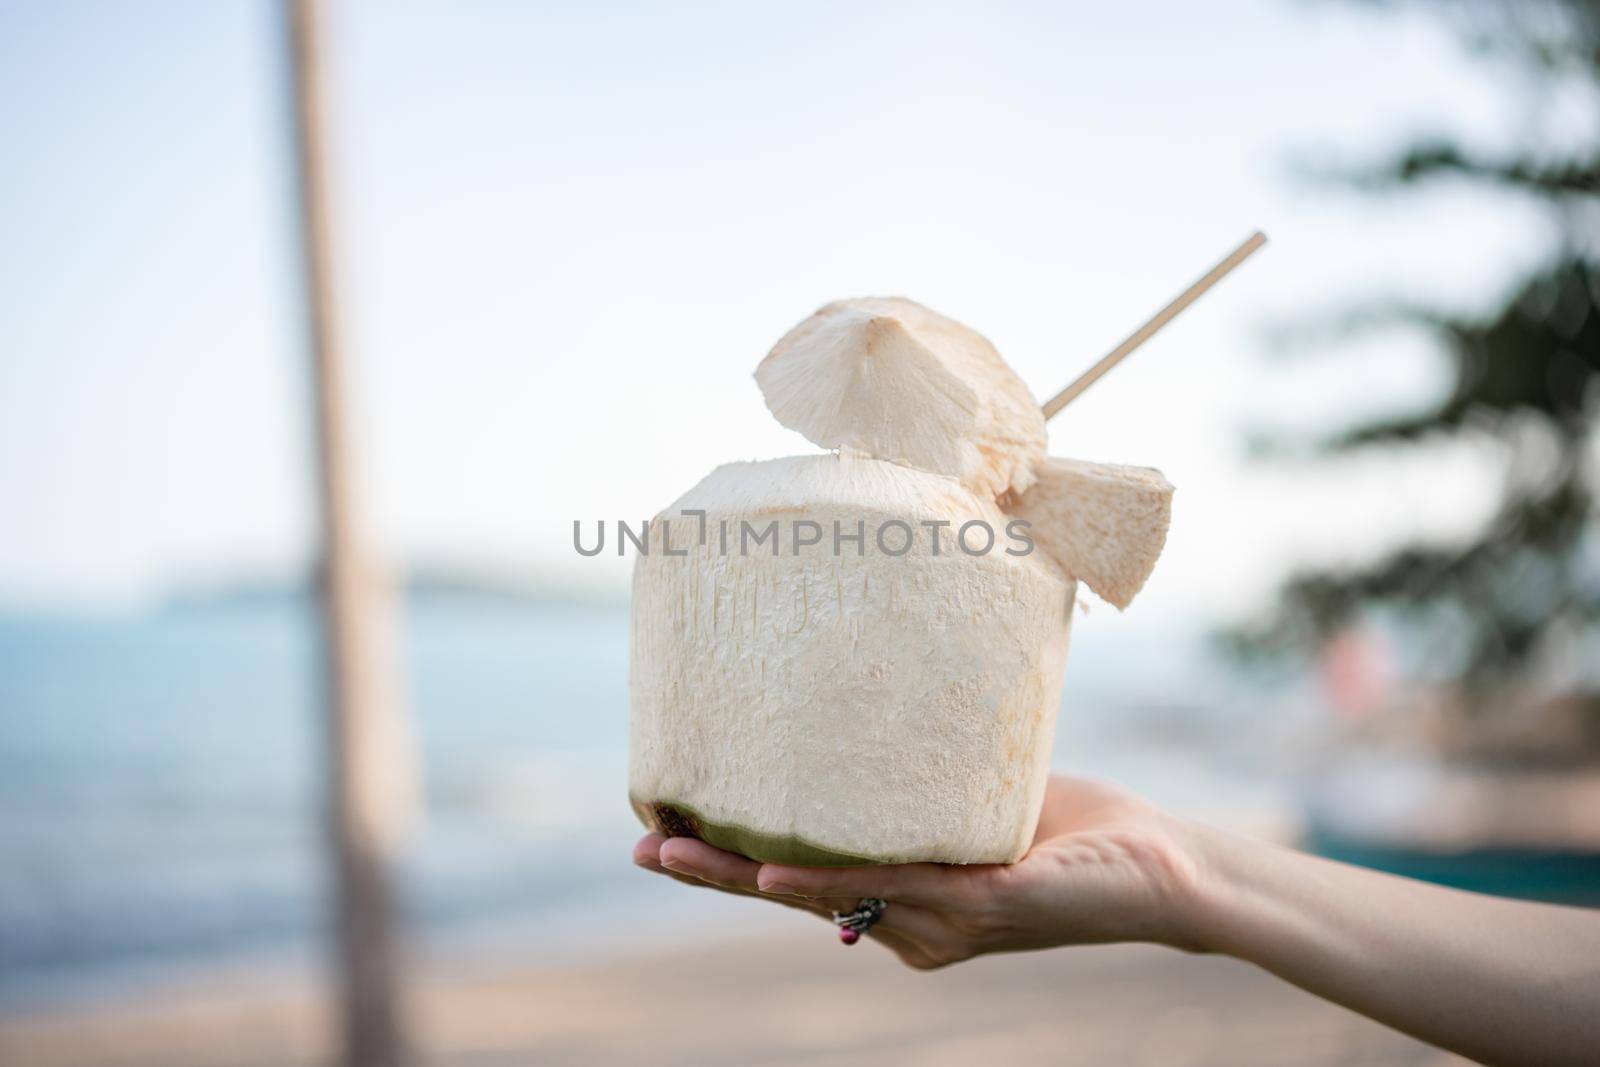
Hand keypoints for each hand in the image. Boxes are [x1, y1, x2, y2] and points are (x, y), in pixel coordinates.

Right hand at [632, 775, 1203, 969]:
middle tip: (641, 846)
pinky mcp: (979, 906)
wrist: (1162, 864)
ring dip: (740, 876)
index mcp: (903, 900)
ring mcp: (939, 923)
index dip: (733, 858)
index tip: (670, 829)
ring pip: (820, 894)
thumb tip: (869, 711)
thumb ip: (925, 777)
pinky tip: (772, 873)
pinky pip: (888, 890)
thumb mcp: (980, 796)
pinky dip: (824, 882)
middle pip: (788, 894)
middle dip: (710, 873)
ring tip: (672, 853)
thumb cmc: (1074, 827)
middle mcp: (909, 924)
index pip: (800, 877)